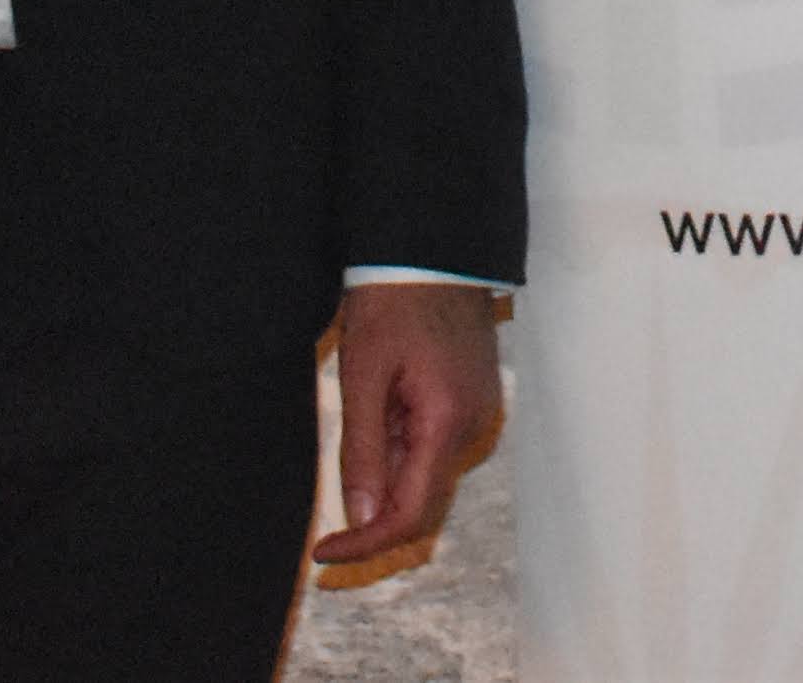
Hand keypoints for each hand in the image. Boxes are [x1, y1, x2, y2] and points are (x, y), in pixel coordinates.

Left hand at [317, 281, 501, 569]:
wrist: (431, 250)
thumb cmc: (393, 302)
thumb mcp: (362, 376)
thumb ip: (362, 451)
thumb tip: (359, 515)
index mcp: (446, 423)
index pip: (410, 513)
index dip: (366, 542)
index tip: (323, 552)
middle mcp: (473, 426)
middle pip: (422, 500)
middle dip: (373, 511)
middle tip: (326, 510)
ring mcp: (479, 413)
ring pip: (427, 473)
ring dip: (387, 470)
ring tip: (362, 407)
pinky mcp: (474, 400)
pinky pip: (436, 445)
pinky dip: (402, 447)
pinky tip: (384, 405)